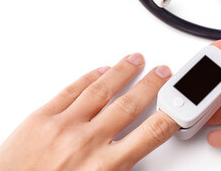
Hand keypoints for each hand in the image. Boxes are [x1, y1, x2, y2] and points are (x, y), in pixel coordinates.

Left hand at [0, 53, 178, 170]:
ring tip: (134, 60)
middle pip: (129, 105)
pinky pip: (70, 91)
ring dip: (122, 72)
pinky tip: (99, 71)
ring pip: (101, 90)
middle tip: (163, 72)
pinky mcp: (41, 118)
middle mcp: (87, 142)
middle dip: (151, 85)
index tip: (180, 103)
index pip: (151, 134)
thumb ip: (119, 169)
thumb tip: (134, 152)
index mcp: (105, 167)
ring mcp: (63, 126)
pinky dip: (88, 78)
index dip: (170, 115)